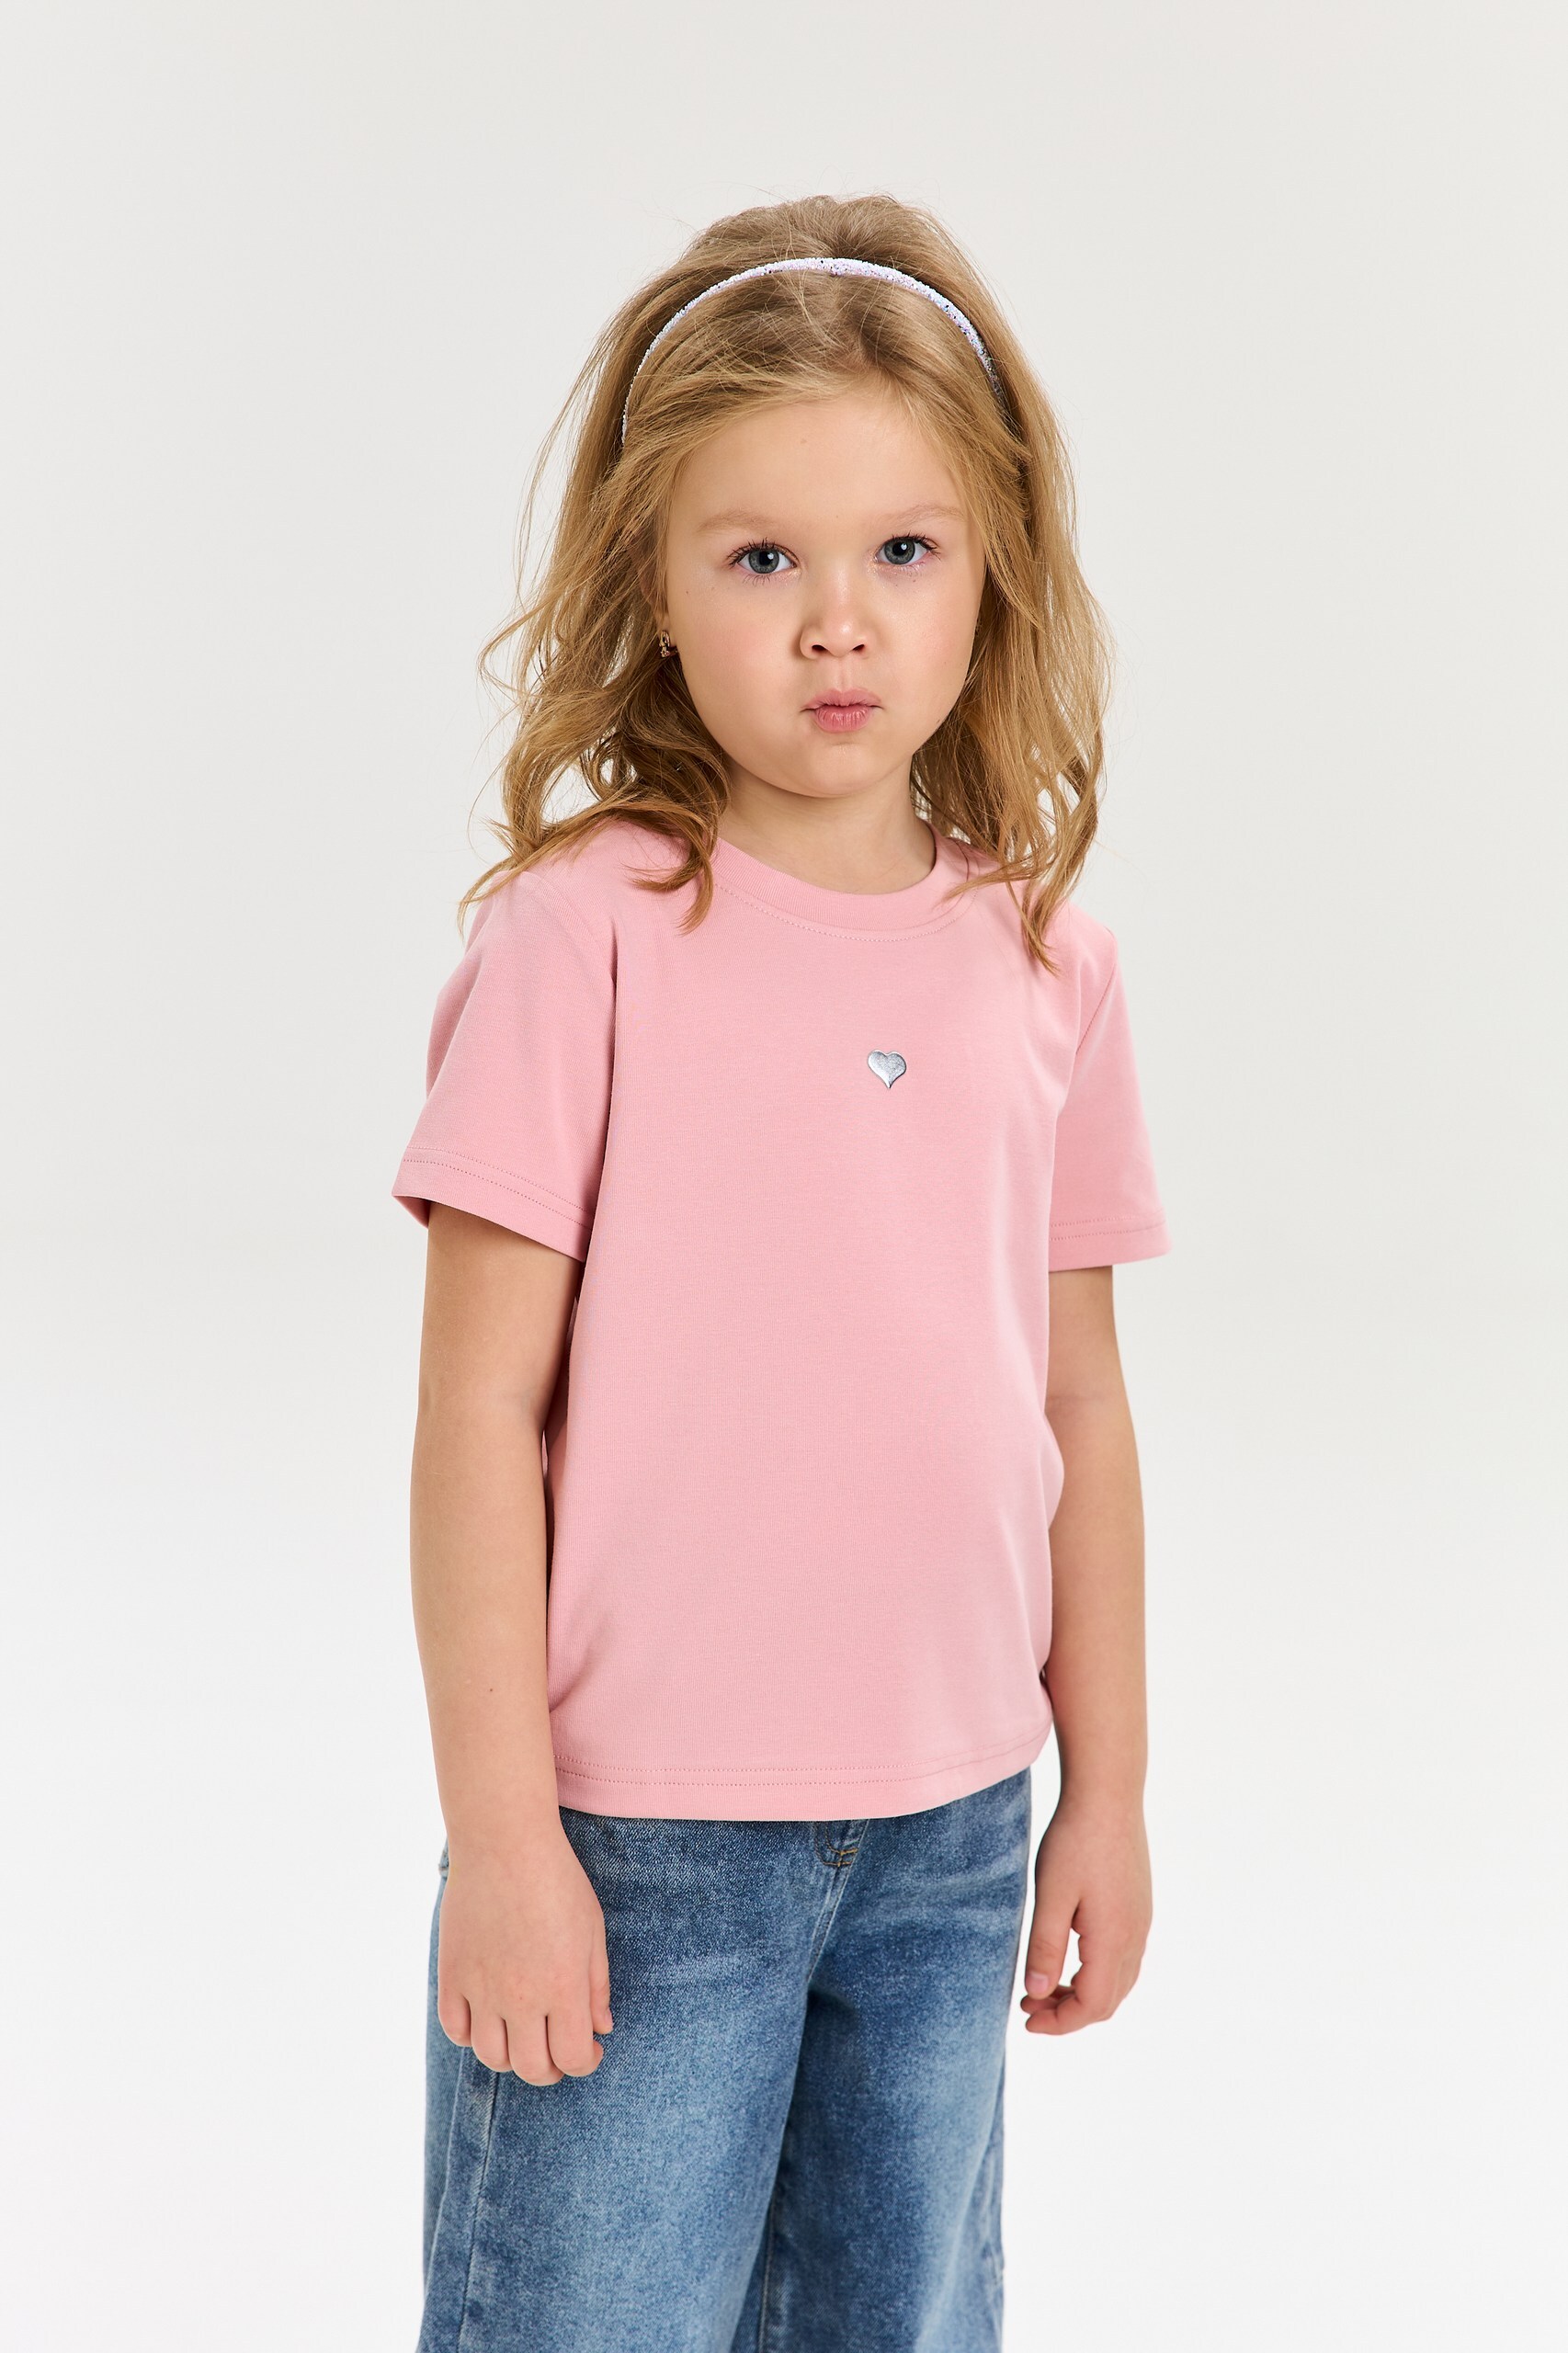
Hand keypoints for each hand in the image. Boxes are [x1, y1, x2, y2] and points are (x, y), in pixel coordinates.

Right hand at [436, 1825, 614, 2084]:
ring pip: (492, 2057)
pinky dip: (473, 2034)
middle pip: (532, 2069)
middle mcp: (520, 1997)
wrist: (503, 1843)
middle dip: (551, 2069)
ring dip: (512, 2056)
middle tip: (558, 2050)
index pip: (573, 2058)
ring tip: (524, 2035)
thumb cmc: (556, 1881)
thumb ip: (596, 1986)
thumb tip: (599, 2029)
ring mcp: (481, 1989)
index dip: (586, 2061)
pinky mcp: (452, 1975)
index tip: (589, 2048)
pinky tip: (490, 2017)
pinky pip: (457, 2029)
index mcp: (562, 1986)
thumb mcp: (591, 1930)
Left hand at [1019, 1793, 1150, 2034]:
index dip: (1059, 2022)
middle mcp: (1135, 1937)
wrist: (1109, 1795)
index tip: (1026, 2018)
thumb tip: (1038, 1993)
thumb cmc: (1075, 1841)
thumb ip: (1045, 1947)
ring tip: (1046, 1983)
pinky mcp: (1139, 1907)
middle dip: (1069, 2013)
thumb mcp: (1051, 1895)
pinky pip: (1125, 1959)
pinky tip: (1071, 1954)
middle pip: (1108, 2001)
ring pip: (1119, 1982)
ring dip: (1084, 1993)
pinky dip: (1097, 1973)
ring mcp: (1141, 1922)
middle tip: (1030, 2003)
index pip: (1092, 2006)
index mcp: (1113, 1940)